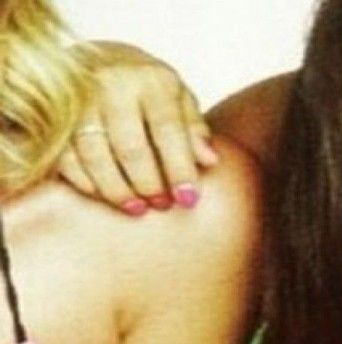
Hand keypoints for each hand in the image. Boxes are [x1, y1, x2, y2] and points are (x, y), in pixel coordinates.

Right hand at [58, 42, 218, 215]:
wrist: (99, 59)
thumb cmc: (148, 87)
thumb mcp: (179, 98)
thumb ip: (194, 129)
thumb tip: (209, 161)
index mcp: (152, 79)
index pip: (169, 130)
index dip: (179, 169)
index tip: (188, 199)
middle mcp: (112, 84)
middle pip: (130, 147)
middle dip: (148, 183)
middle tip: (161, 205)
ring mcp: (78, 99)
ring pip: (95, 155)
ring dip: (117, 189)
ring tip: (137, 207)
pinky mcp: (53, 116)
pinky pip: (66, 157)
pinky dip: (86, 182)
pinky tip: (104, 195)